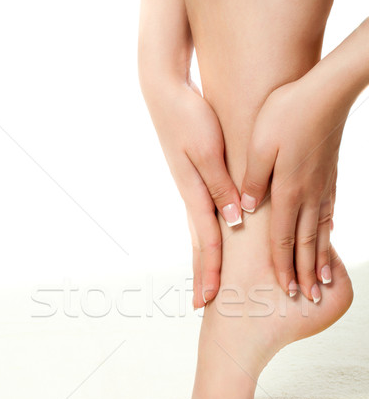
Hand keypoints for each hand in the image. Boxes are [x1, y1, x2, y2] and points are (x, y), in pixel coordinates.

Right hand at [146, 81, 241, 307]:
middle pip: (198, 245)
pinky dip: (206, 238)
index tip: (209, 301)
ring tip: (204, 283)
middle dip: (201, 275)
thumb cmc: (189, 117)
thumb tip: (233, 220)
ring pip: (199, 234)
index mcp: (194, 193)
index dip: (210, 272)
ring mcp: (190, 190)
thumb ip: (220, 186)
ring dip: (202, 261)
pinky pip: (202, 217)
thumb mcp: (208, 150)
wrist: (165, 93)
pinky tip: (210, 244)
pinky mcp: (193, 180)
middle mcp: (190, 197)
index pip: (206, 241)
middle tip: (202, 305)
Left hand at [241, 76, 345, 301]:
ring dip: (319, 258)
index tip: (285, 290)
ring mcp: (322, 186)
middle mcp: (308, 194)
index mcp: (287, 191)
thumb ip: (252, 180)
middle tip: (308, 298)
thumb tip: (247, 210)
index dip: (282, 267)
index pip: (282, 239)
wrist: (327, 90)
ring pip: (320, 231)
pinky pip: (328, 212)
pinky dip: (327, 232)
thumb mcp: (259, 145)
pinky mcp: (329, 175)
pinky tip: (328, 238)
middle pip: (305, 243)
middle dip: (304, 273)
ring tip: (322, 280)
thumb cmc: (287, 113)